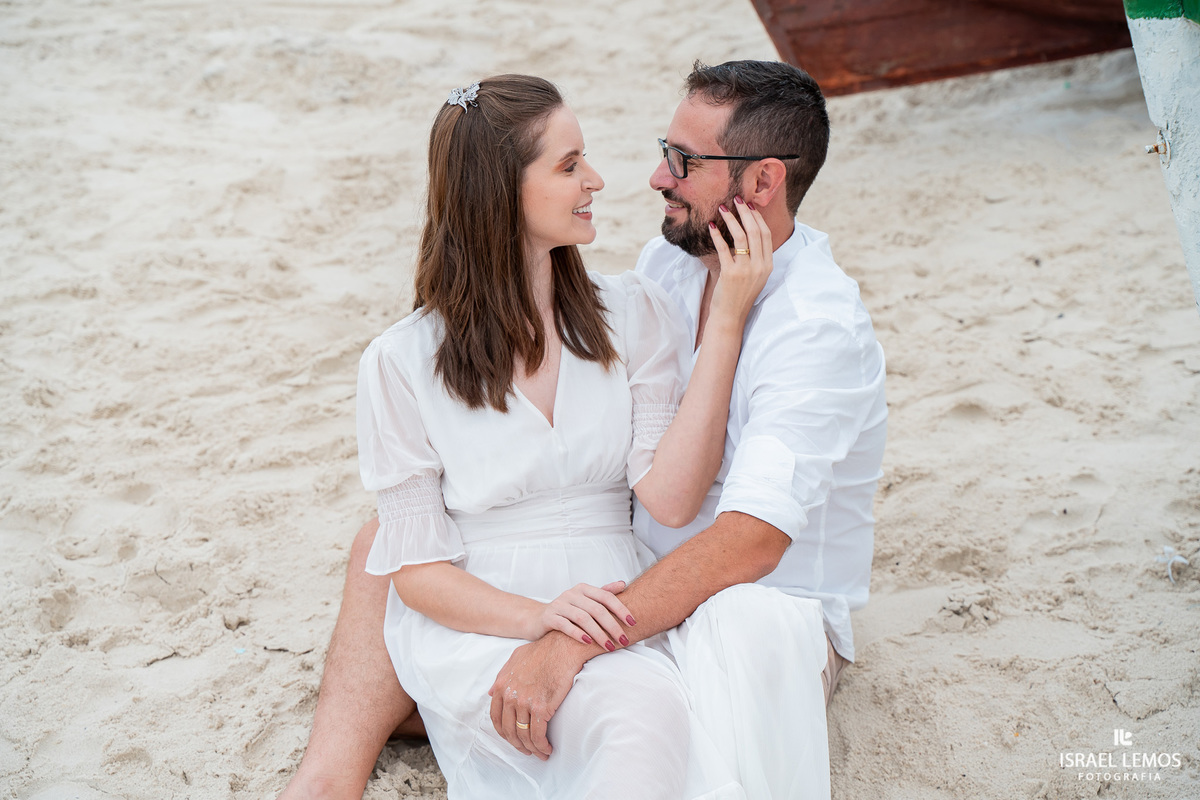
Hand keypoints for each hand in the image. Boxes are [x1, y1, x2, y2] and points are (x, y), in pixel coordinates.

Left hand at [488, 634, 585, 759]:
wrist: (563, 647)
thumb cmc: (542, 650)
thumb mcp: (515, 659)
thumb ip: (501, 676)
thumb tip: (491, 693)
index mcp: (501, 685)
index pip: (496, 718)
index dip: (504, 733)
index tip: (513, 739)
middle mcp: (510, 695)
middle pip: (509, 730)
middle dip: (518, 745)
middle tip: (527, 751)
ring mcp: (525, 702)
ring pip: (524, 735)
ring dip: (532, 749)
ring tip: (541, 753)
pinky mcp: (541, 707)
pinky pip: (538, 734)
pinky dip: (542, 746)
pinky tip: (547, 748)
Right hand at [534, 580, 633, 650]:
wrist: (537, 619)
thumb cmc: (567, 611)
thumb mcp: (585, 601)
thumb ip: (603, 593)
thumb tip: (623, 584)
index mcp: (583, 589)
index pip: (606, 596)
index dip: (621, 609)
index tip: (633, 623)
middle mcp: (571, 594)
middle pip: (596, 609)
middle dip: (612, 626)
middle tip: (624, 640)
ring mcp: (559, 605)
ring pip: (583, 618)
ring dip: (599, 634)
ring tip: (609, 647)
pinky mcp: (549, 617)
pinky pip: (565, 625)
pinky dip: (578, 634)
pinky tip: (588, 643)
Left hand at [708, 195, 772, 322]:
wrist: (731, 316)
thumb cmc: (740, 294)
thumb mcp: (755, 275)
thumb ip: (756, 257)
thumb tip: (750, 234)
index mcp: (768, 265)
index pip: (766, 234)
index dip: (757, 217)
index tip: (749, 206)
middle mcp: (760, 266)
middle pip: (756, 231)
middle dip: (745, 212)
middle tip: (736, 199)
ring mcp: (746, 270)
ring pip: (742, 237)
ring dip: (731, 220)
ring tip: (722, 208)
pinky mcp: (731, 274)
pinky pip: (724, 249)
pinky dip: (717, 235)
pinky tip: (711, 226)